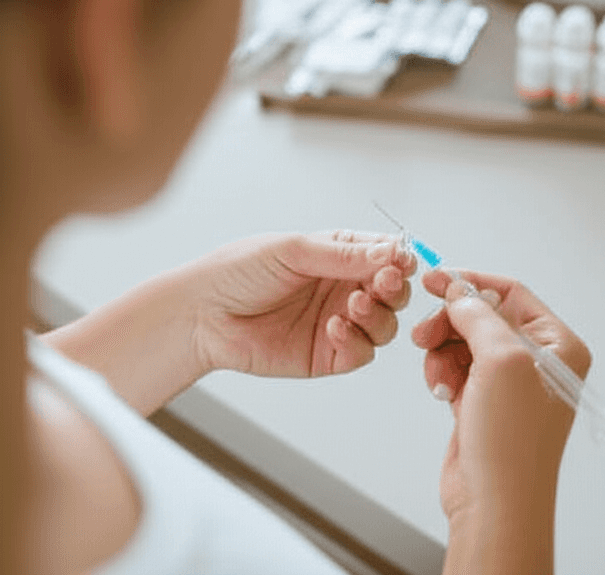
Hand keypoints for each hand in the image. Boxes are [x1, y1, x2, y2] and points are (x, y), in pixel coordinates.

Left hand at [189, 230, 415, 376]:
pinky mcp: (328, 355)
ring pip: (385, 324)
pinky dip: (356, 341)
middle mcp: (343, 288)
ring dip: (378, 315)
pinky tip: (333, 327)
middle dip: (394, 288)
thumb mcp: (293, 251)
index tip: (401, 261)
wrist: (203, 314)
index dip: (399, 259)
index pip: (386, 255)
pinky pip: (361, 352)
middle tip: (383, 283)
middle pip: (394, 292)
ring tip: (354, 305)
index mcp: (338, 254)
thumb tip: (393, 252)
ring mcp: (339, 322)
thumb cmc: (239, 271)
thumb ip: (344, 254)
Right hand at [411, 269, 590, 526]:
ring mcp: (510, 382)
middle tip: (424, 334)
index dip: (470, 283)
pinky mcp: (484, 401)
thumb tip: (459, 293)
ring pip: (463, 341)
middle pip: (482, 316)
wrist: (494, 502)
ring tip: (438, 377)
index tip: (434, 279)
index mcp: (558, 346)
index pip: (511, 293)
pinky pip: (455, 367)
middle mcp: (539, 361)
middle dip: (450, 323)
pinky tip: (442, 392)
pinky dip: (442, 373)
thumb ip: (479, 315)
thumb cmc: (512, 440)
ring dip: (442, 352)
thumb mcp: (501, 360)